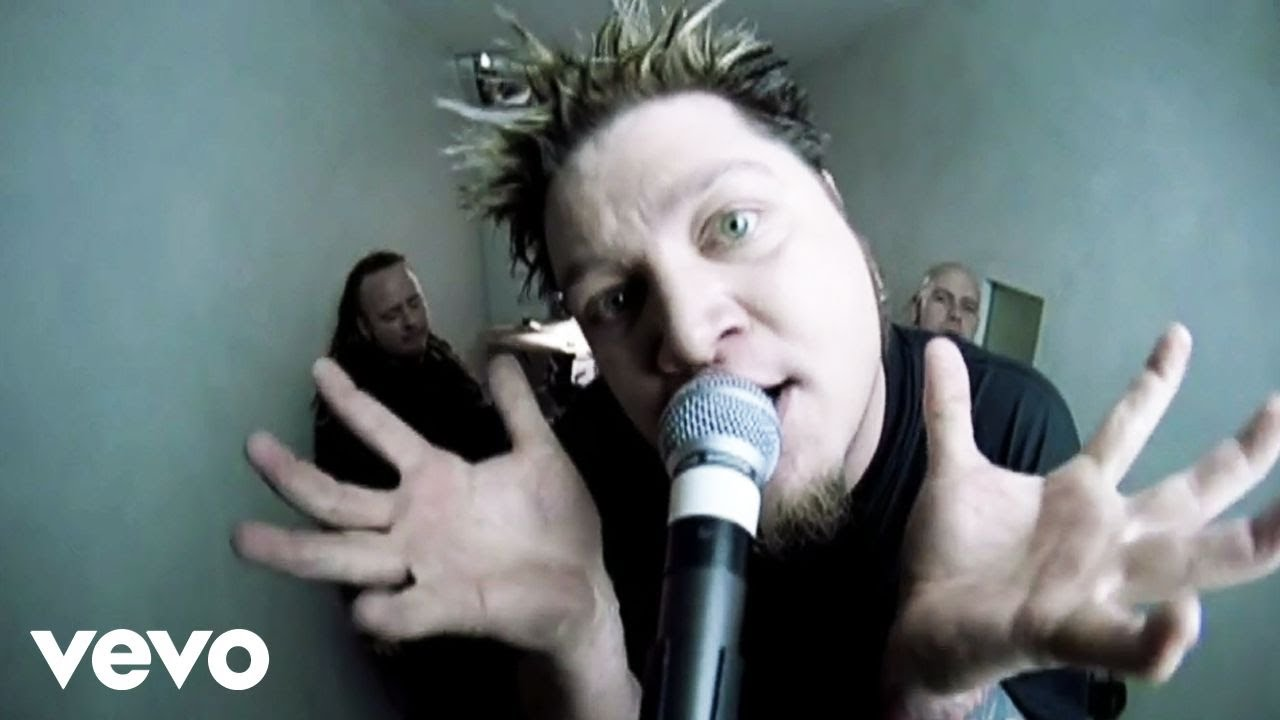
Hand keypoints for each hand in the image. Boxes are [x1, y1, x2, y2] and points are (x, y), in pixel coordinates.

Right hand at [232, 355, 609, 657]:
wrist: (584, 588)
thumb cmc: (556, 524)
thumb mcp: (541, 455)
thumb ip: (518, 410)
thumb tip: (502, 355)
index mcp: (437, 480)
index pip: (382, 434)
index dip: (352, 401)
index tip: (318, 367)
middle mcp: (415, 522)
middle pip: (340, 499)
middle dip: (293, 476)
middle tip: (251, 445)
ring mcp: (424, 566)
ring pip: (346, 557)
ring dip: (295, 551)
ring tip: (243, 537)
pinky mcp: (448, 607)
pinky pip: (405, 612)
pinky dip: (383, 612)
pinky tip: (361, 609)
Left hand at [888, 324, 1279, 695]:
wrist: (922, 625)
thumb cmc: (954, 555)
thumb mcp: (954, 472)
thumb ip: (949, 412)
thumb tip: (936, 346)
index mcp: (1082, 496)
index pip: (1131, 426)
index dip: (1156, 380)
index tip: (1179, 333)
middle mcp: (1106, 539)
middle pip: (1191, 492)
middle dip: (1245, 454)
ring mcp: (1093, 585)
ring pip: (1187, 567)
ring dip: (1246, 549)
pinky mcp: (1062, 630)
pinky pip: (1122, 642)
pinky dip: (1156, 639)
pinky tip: (1183, 620)